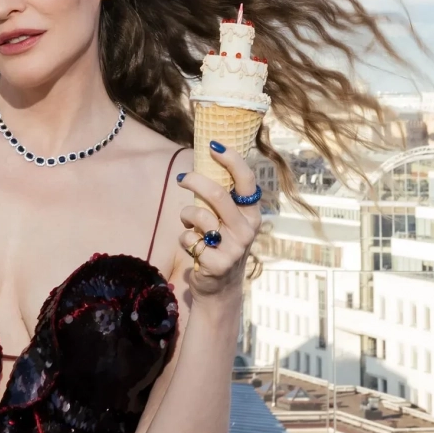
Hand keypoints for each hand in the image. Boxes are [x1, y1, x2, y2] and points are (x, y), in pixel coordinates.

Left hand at [176, 142, 261, 301]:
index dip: (231, 160)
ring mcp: (234, 247)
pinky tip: (193, 246)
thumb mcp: (228, 221)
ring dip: (186, 215)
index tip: (214, 145)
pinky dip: (184, 238)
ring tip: (188, 222)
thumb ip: (221, 199)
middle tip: (182, 178)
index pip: (246, 180)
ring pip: (200, 216)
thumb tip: (204, 163)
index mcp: (251, 213)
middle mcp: (247, 229)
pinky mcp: (218, 263)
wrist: (220, 287)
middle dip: (195, 181)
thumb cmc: (220, 244)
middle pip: (217, 195)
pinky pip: (189, 239)